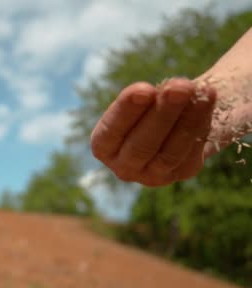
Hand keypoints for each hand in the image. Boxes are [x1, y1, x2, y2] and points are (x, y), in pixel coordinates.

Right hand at [90, 78, 216, 186]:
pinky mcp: (181, 173)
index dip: (127, 111)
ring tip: (200, 92)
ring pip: (169, 153)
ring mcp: (153, 175)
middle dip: (162, 114)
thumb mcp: (139, 99)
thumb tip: (174, 89)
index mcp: (103, 146)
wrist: (173, 121)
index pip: (112, 131)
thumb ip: (148, 97)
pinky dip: (201, 124)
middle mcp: (124, 167)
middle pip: (141, 145)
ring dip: (187, 120)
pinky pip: (191, 152)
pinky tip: (208, 100)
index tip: (144, 89)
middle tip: (179, 87)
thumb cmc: (147, 105)